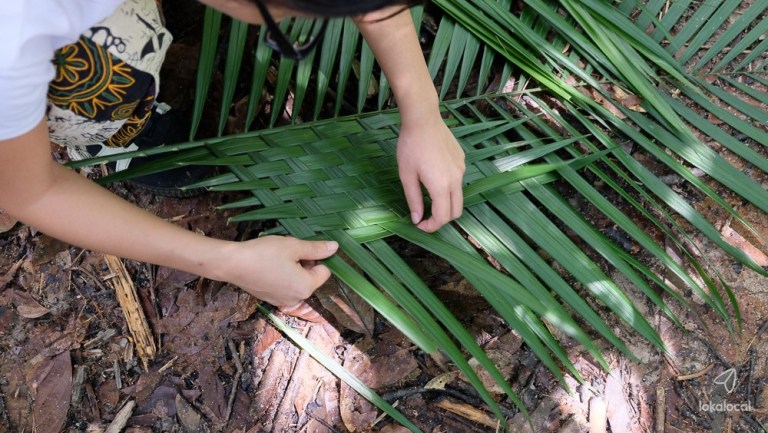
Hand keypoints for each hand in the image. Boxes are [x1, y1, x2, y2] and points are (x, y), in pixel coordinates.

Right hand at [216, 236, 338, 306]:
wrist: (233, 264)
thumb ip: (316, 249)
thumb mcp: (293, 246)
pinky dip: (281, 276)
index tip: (301, 248)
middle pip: (311, 278)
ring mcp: (282, 301)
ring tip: (277, 257)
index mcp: (306, 287)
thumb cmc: (265, 253)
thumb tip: (335, 247)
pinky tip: (268, 266)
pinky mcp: (270, 299)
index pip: (325, 271)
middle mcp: (297, 299)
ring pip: (297, 281)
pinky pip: (284, 286)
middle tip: (288, 251)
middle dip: (304, 263)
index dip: (316, 257)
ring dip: (293, 269)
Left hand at [397, 116, 465, 232]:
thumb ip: (414, 200)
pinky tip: (433, 176)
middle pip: (456, 212)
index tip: (419, 225)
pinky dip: (449, 188)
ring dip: (446, 204)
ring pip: (458, 197)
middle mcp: (456, 180)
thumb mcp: (407, 176)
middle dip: (441, 219)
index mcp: (441, 186)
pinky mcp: (461, 161)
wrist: (423, 119)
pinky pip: (458, 181)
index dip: (431, 227)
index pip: (442, 218)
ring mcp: (461, 169)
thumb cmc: (410, 146)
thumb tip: (417, 219)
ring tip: (428, 197)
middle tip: (425, 216)